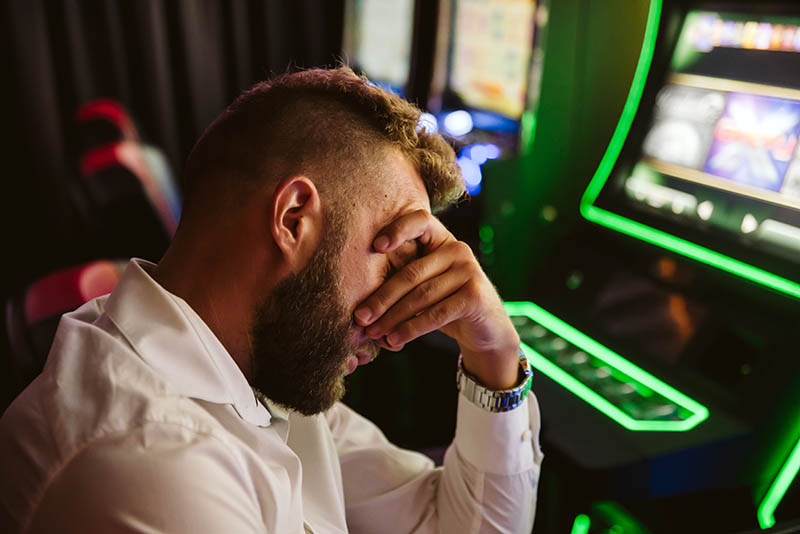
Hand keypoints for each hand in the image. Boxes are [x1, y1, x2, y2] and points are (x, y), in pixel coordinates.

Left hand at [353, 210, 520, 389]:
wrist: (485, 330)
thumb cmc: (445, 305)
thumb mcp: (425, 286)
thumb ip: (402, 281)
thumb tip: (361, 302)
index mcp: (441, 240)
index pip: (419, 221)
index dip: (397, 229)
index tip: (375, 246)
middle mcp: (458, 250)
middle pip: (411, 272)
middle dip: (381, 298)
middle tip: (360, 317)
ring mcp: (469, 271)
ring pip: (421, 295)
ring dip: (392, 318)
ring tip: (373, 333)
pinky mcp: (475, 295)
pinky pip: (436, 313)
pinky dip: (411, 329)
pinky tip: (395, 339)